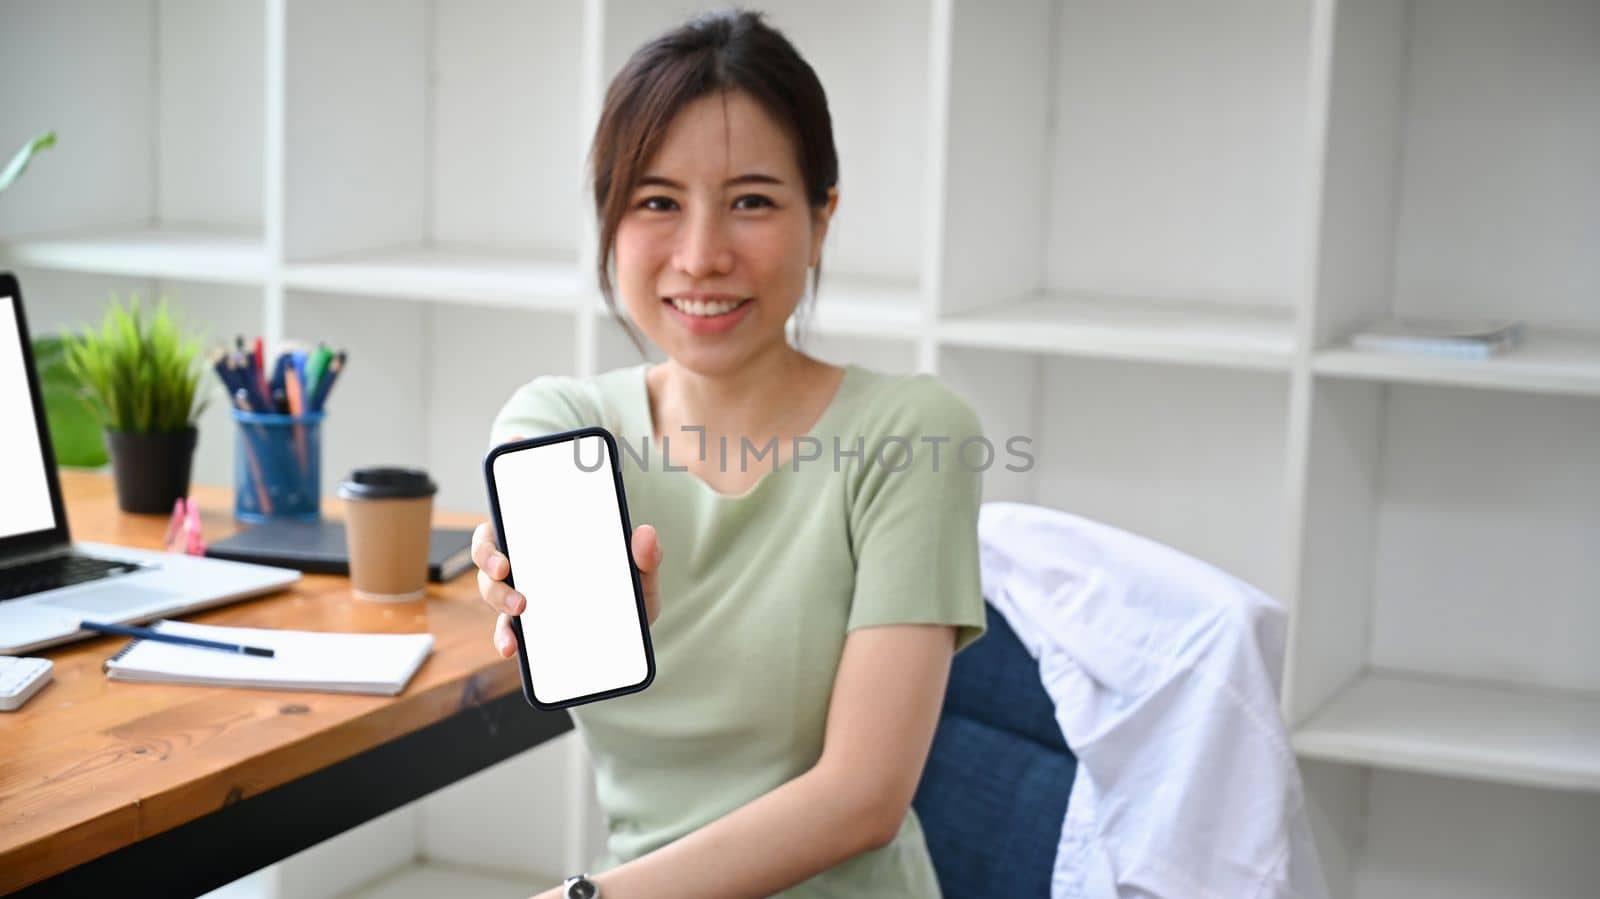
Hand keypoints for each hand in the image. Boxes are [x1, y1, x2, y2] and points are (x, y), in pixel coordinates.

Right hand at [471, 484, 663, 658]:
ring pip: (493, 590)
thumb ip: (648, 558)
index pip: (509, 526)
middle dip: (489, 562)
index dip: (494, 538)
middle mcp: (530, 565)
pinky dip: (504, 637)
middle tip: (506, 571)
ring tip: (519, 609)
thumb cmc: (629, 598)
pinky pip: (506, 629)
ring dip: (499, 597)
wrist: (632, 639)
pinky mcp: (526, 627)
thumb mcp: (642, 578)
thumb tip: (646, 533)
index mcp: (550, 541)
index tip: (504, 553)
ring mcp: (525, 596)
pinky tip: (511, 647)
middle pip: (490, 556)